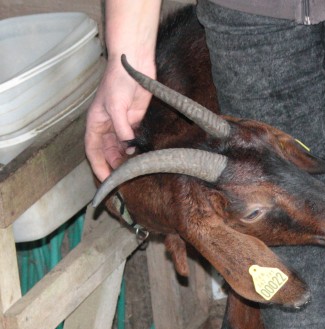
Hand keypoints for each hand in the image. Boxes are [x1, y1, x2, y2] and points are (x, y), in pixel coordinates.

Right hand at [85, 55, 154, 180]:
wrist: (134, 64)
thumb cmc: (118, 81)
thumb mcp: (116, 106)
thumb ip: (121, 127)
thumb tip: (127, 146)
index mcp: (96, 122)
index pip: (93, 150)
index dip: (98, 166)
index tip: (106, 180)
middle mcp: (107, 126)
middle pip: (107, 152)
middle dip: (113, 166)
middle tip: (124, 181)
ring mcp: (121, 123)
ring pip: (121, 148)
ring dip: (125, 160)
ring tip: (134, 172)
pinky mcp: (135, 120)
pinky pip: (134, 139)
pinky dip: (136, 149)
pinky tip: (143, 157)